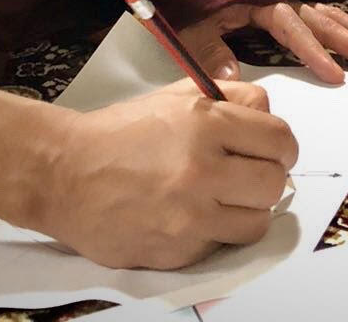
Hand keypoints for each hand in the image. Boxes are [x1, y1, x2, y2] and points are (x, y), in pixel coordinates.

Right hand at [40, 79, 296, 269]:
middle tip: (250, 175)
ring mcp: (190, 216)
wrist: (65, 173)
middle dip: (268, 178)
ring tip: (226, 199)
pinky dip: (218, 232)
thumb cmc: (122, 131)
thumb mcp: (177, 95)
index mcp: (206, 123)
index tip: (274, 150)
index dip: (282, 146)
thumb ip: (229, 97)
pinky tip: (196, 216)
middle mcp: (202, 170)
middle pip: (274, 183)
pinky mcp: (177, 252)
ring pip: (257, 221)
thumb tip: (268, 111)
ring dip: (248, 210)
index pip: (278, 139)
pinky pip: (223, 245)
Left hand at [181, 0, 347, 85]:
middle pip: (326, 20)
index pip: (295, 30)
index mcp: (264, 0)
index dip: (316, 53)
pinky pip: (325, 11)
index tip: (337, 76)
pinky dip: (346, 23)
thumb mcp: (192, 22)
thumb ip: (210, 52)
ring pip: (332, 14)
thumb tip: (232, 82)